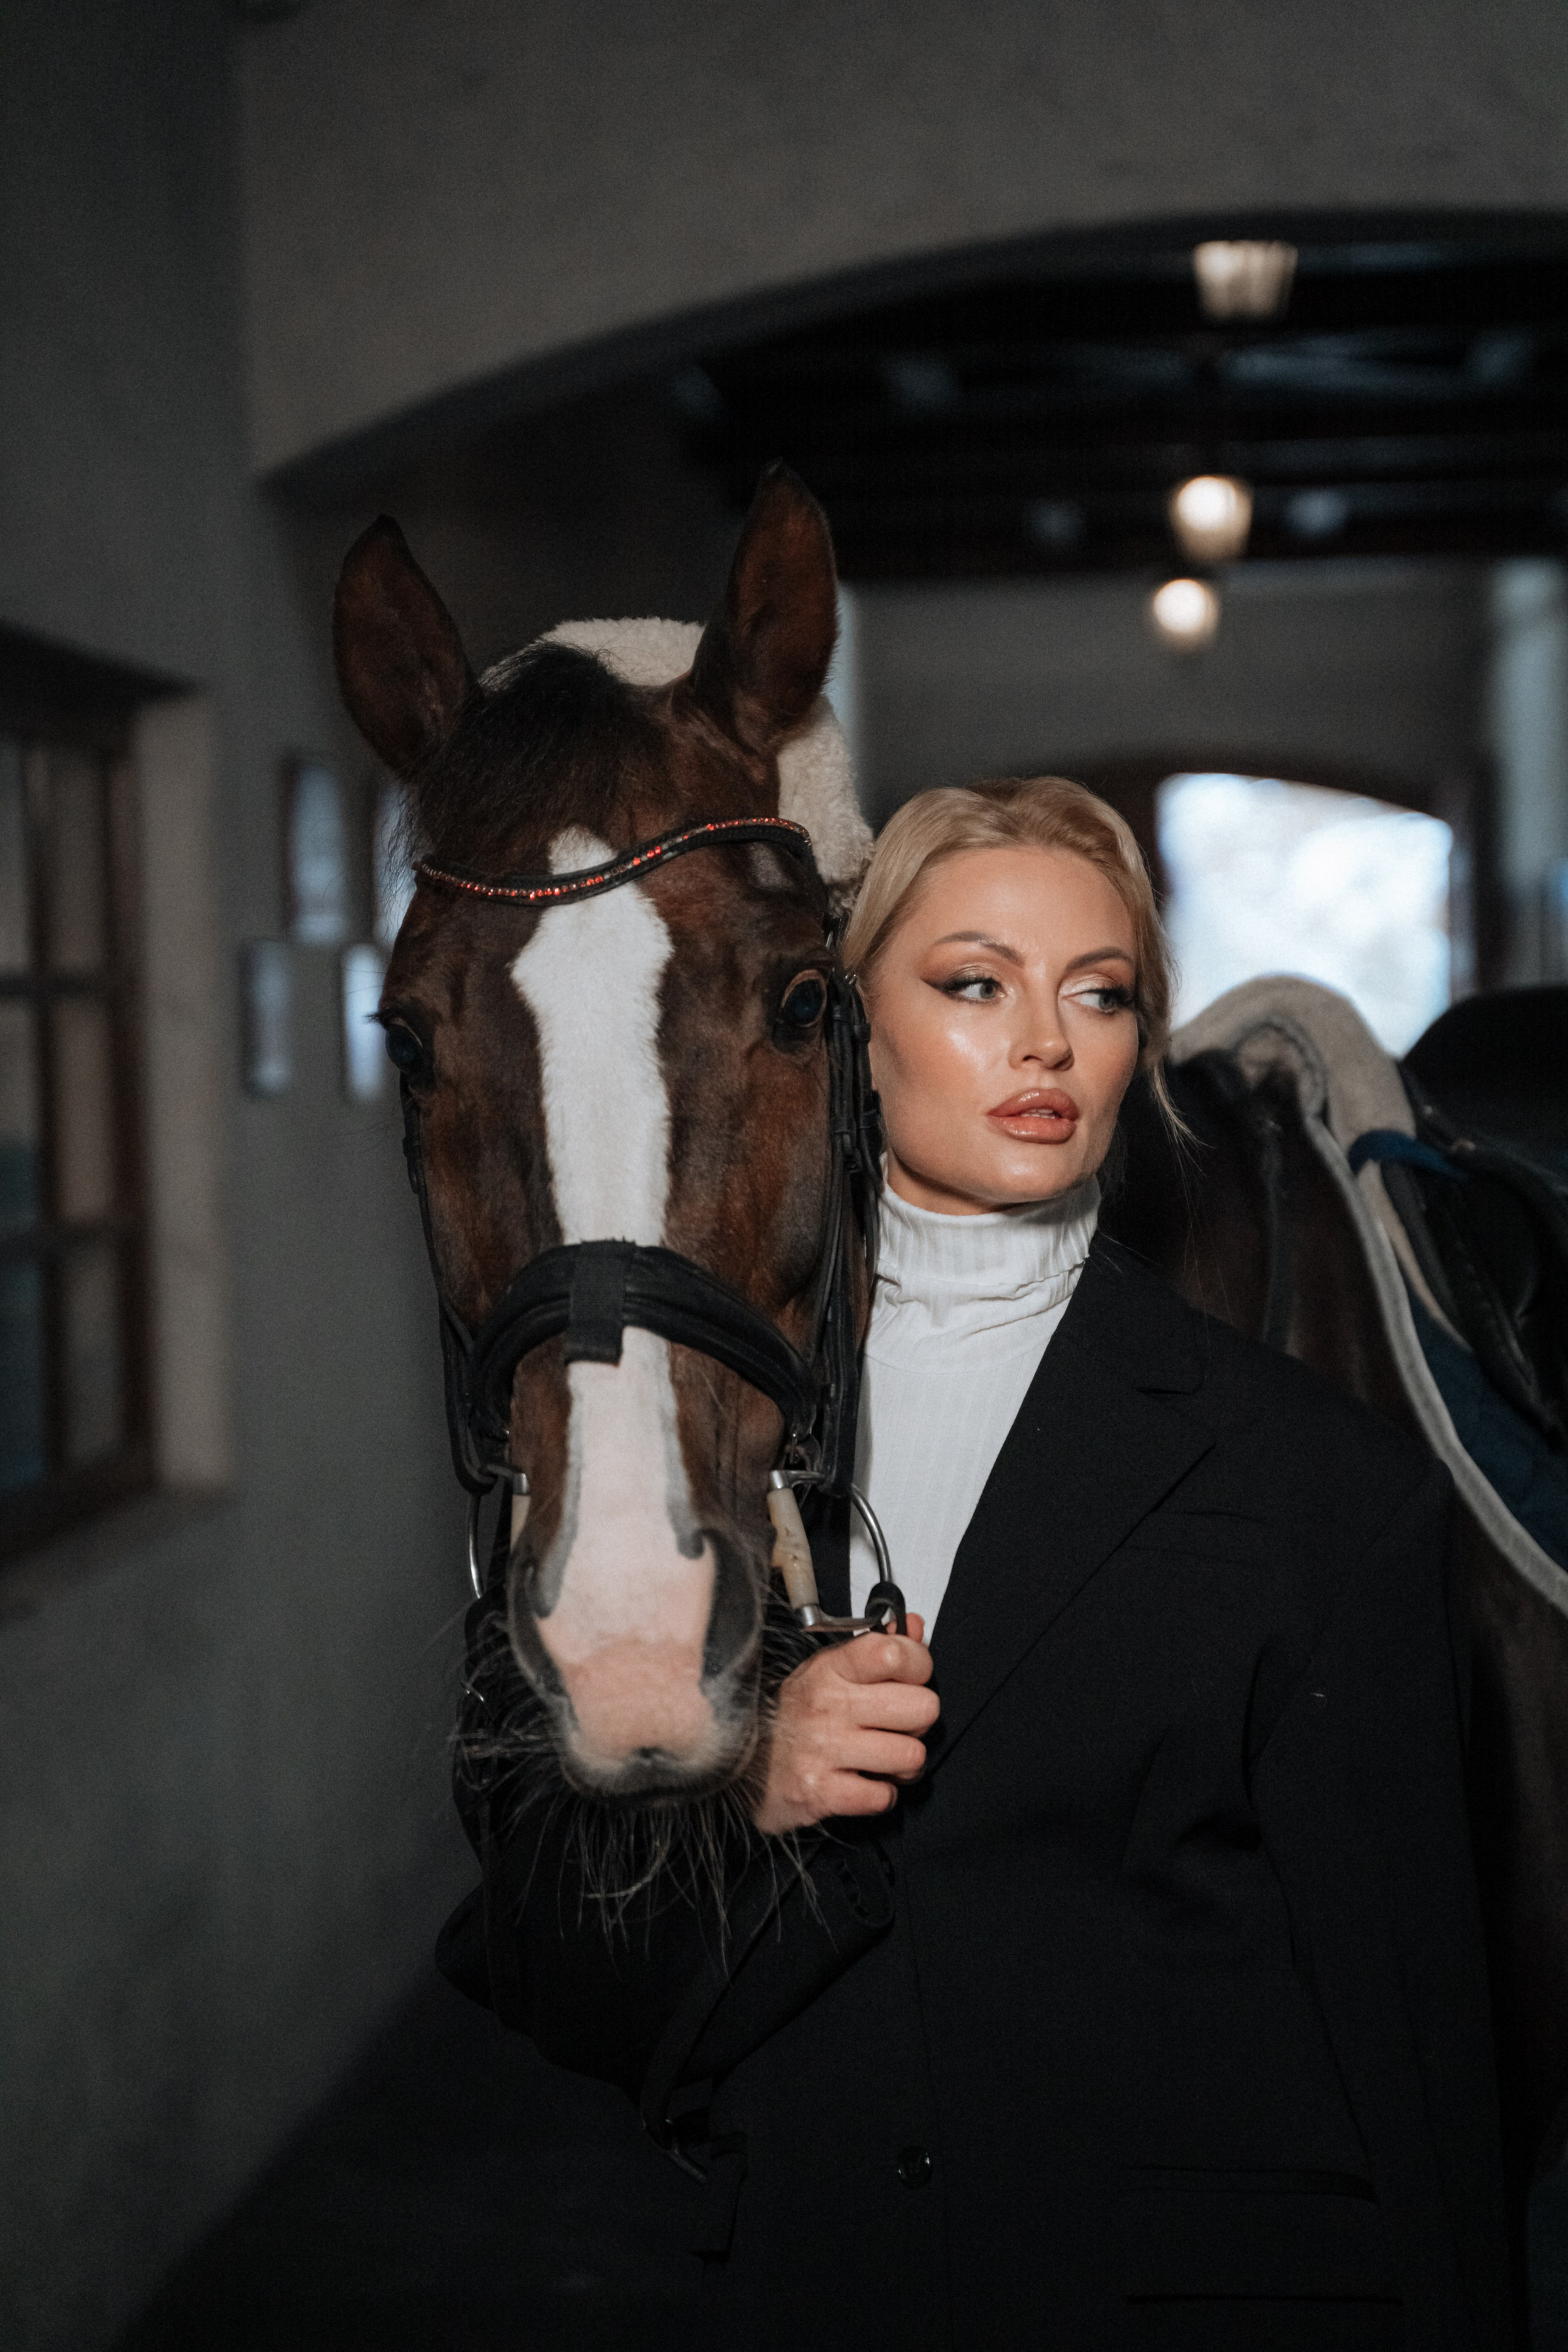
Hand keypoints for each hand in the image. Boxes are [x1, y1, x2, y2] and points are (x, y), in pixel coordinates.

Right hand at [753, 1614, 938, 1834]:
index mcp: (831, 1668)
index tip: (910, 1678)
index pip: (897, 1654)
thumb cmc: (792, 1716)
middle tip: (898, 1725)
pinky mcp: (820, 1791)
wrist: (742, 1766)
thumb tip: (914, 1625)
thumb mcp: (828, 1670)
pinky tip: (863, 1782)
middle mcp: (828, 1704)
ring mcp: (824, 1749)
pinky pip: (882, 1797)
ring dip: (904, 1764)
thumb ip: (876, 1648)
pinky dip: (880, 1796)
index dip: (918, 1666)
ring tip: (883, 1758)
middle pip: (922, 1707)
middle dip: (918, 1721)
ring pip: (911, 1755)